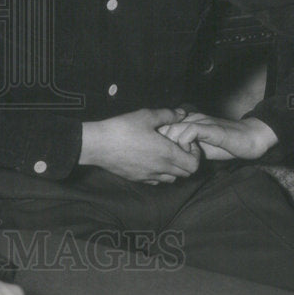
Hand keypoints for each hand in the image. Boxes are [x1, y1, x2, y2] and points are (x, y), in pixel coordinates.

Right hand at [79, 108, 200, 182]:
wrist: (98, 145)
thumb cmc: (122, 128)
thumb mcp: (146, 116)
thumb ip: (167, 115)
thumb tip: (182, 114)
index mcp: (166, 154)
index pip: (194, 165)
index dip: (195, 154)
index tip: (185, 142)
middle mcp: (161, 169)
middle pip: (185, 173)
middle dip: (186, 160)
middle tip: (176, 146)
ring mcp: (149, 176)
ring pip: (171, 178)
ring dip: (173, 168)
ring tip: (164, 153)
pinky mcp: (138, 179)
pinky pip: (156, 180)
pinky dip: (159, 173)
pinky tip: (150, 159)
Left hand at [158, 114, 277, 160]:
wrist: (251, 139)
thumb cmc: (226, 145)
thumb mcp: (200, 149)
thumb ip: (185, 150)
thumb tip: (168, 161)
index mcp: (187, 121)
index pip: (162, 127)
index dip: (158, 143)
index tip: (162, 158)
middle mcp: (191, 118)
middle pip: (163, 127)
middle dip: (162, 146)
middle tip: (171, 161)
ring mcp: (201, 121)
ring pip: (174, 128)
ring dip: (173, 146)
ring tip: (181, 159)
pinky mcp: (211, 128)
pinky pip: (190, 131)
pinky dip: (186, 144)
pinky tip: (192, 154)